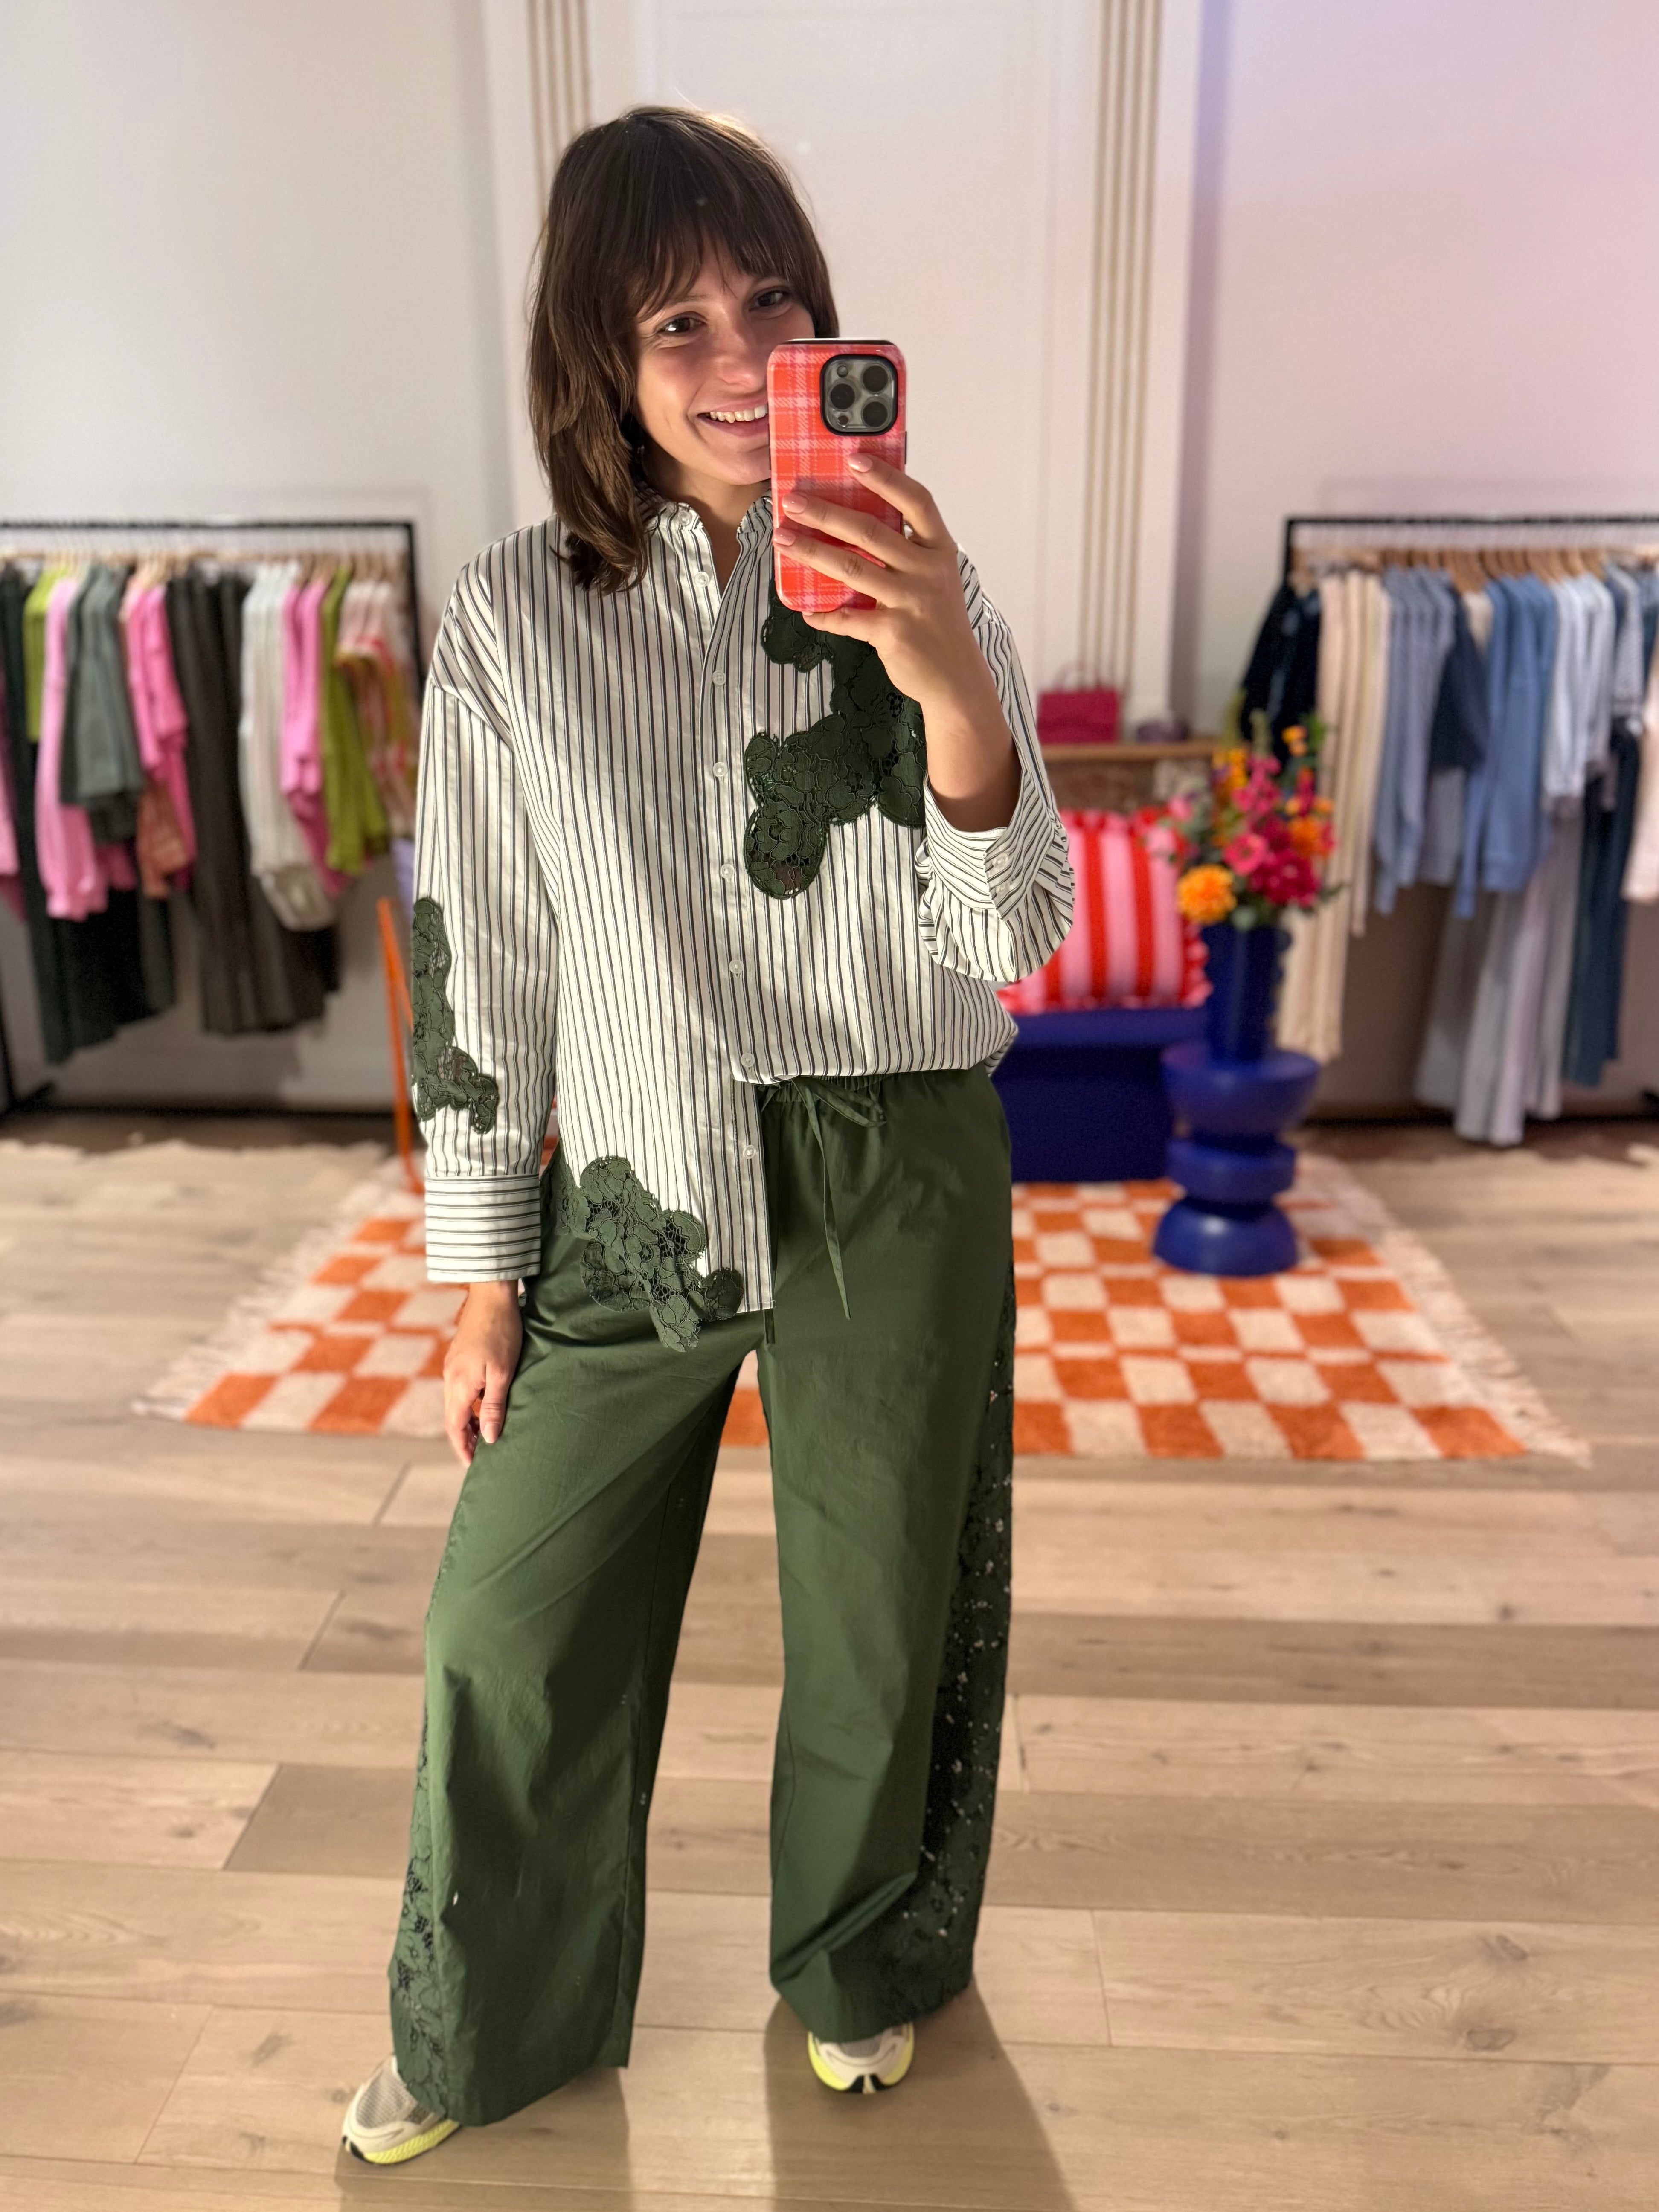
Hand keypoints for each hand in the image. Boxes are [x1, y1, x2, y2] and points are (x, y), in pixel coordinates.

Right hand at [443, 1281, 521, 1466]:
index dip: (462, 1448)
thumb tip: (487, 1439)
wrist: (493, 1294)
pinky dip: (469, 1403)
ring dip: (467, 1420)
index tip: (472, 1465)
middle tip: (482, 1454)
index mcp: (458, 1384)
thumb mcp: (503, 1373)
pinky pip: (460, 1388)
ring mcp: (453, 1365)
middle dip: (465, 1437)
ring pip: (456, 1402)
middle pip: (453, 1417)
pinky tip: (484, 1403)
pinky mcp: (459, 1356)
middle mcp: (450, 1377)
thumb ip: (493, 1406)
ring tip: (486, 1432)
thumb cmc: (503, 1332)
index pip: (454, 1427)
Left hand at [771, 455, 1019, 829]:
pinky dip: (823, 614)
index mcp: (939, 550)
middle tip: (792, 500)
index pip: (916, 501)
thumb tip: (852, 523)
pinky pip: (847, 618)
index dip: (886, 477)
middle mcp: (927, 571)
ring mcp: (911, 602)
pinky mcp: (893, 633)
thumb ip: (904, 552)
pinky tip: (804, 609)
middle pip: (870, 530)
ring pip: (851, 568)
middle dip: (826, 512)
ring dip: (811, 552)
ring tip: (783, 540)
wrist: (957, 679)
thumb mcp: (932, 579)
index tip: (854, 458)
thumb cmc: (938, 623)